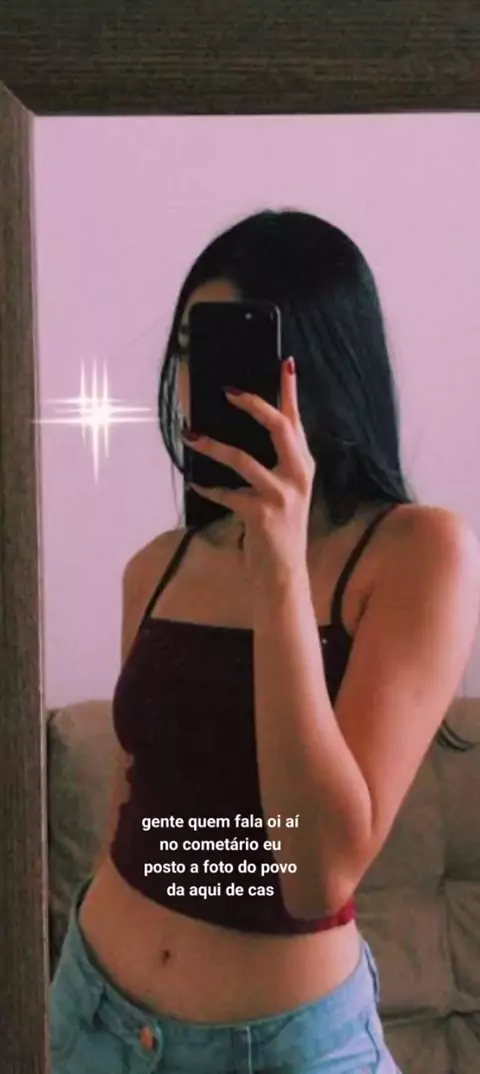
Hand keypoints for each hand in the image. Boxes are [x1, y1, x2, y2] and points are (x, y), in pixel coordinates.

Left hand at [182, 357, 315, 586]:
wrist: (284, 573)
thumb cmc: (277, 529)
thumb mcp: (282, 491)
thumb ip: (272, 462)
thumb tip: (235, 432)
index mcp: (304, 465)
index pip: (297, 420)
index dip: (290, 391)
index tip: (285, 362)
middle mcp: (299, 475)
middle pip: (279, 427)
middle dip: (253, 404)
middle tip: (227, 390)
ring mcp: (282, 495)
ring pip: (242, 459)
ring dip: (212, 446)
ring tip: (190, 435)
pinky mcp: (262, 514)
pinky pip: (227, 493)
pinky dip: (209, 488)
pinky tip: (196, 483)